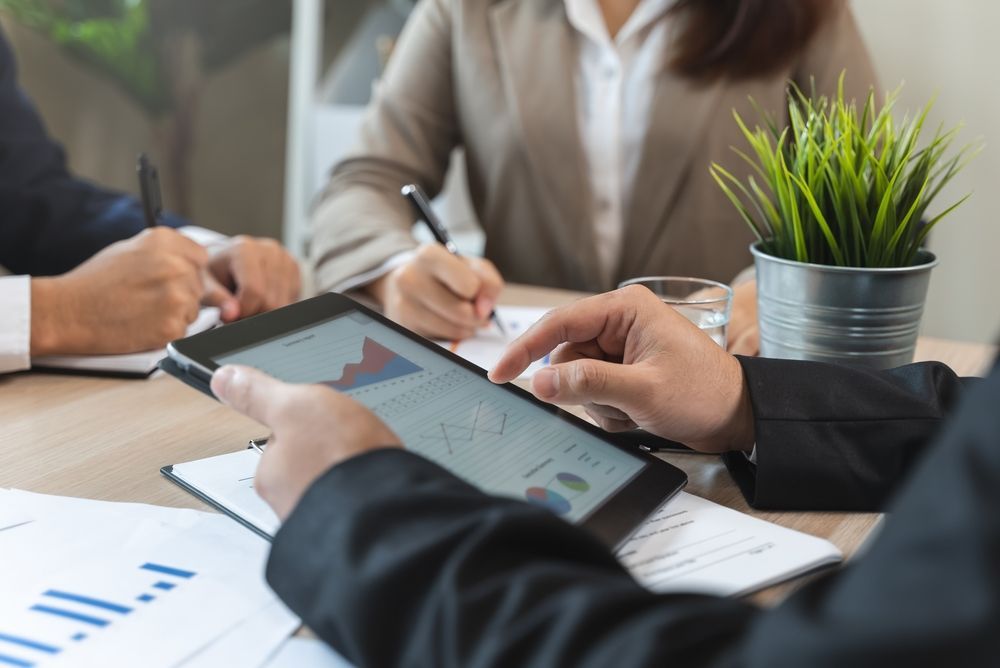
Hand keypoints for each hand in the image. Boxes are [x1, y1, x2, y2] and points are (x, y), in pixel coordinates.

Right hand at [30, 228, 206, 355]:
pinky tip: (142, 325)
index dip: (188, 270)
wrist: (68, 312)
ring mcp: (177, 298)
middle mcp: (175, 266)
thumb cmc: (94, 282)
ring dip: (176, 313)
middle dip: (181, 293)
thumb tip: (190, 259)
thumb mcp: (129, 249)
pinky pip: (183, 330)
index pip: (200, 257)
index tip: (173, 278)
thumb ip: (164, 251)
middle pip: (199, 284)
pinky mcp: (173, 326)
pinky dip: (167, 331)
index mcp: (164, 242)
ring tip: (143, 311)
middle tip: (149, 299)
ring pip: (193, 309)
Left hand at [203, 235, 301, 321]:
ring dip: (265, 311)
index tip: (230, 314)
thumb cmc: (215, 272)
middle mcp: (269, 250)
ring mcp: (285, 258)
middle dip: (253, 313)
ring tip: (248, 303)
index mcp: (245, 250)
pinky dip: (276, 305)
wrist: (226, 258)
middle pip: (270, 300)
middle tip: (238, 310)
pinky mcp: (294, 268)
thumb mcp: (205, 283)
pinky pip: (291, 299)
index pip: (254, 291)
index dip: (243, 310)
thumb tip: (232, 314)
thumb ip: (215, 297)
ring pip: (283, 304)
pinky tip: (261, 297)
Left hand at [211, 365, 402, 519]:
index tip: (325, 420)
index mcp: (271, 472)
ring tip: (369, 458)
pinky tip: (379, 478)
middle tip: (351, 438)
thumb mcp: (296, 406)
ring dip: (350, 470)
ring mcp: (321, 516)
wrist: (386, 507)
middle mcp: (289, 501)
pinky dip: (367, 488)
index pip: (281, 439)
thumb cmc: (339, 459)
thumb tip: (224, 379)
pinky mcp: (352, 525)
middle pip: (308, 461)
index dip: (306, 422)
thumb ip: (259, 394)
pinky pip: (356, 499)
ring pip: (333, 482)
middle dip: (329, 450)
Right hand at [366, 244, 503, 339]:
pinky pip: (442, 339)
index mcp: (429, 255)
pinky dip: (452, 333)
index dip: (480, 292)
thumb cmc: (446, 273)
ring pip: (454, 329)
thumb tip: (483, 310)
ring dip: (466, 326)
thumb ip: (489, 282)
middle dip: (476, 314)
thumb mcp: (471, 266)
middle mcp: (409, 278)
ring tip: (459, 313)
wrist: (409, 282)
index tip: (475, 291)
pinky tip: (446, 321)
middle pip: (462, 312)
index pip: (469, 286)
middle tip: (472, 307)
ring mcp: (403, 304)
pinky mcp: (404, 326)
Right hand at [489, 286, 754, 452]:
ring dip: (600, 404)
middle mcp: (619, 322)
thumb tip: (538, 380)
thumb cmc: (703, 394)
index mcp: (625, 309)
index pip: (559, 324)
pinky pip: (593, 391)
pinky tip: (638, 414)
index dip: (525, 348)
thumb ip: (587, 383)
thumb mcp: (642, 391)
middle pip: (565, 356)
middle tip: (618, 406)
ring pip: (576, 378)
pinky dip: (609, 410)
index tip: (499, 374)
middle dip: (583, 389)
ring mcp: (621, 347)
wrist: (739, 417)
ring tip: (636, 410)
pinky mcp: (624, 369)